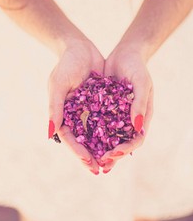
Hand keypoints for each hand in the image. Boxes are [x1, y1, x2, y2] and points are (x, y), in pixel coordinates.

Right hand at [48, 33, 103, 174]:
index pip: (69, 137)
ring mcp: (88, 110)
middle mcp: (75, 114)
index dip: (77, 151)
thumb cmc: (66, 64)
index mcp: (62, 114)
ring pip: (95, 133)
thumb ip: (54, 109)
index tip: (87, 162)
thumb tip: (49, 134)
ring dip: (101, 147)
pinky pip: (107, 119)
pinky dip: (112, 131)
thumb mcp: (59, 85)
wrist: (80, 48)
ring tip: (111, 162)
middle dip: (90, 155)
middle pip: (82, 139)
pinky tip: (121, 140)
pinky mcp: (100, 103)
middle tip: (100, 170)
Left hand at [101, 42, 153, 172]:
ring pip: (108, 136)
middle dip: (111, 155)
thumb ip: (140, 103)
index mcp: (142, 117)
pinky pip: (97, 123)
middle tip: (98, 165)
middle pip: (121, 142)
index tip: (112, 155)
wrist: (125, 54)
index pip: (136, 139)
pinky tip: (79, 139)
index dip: (125, 149)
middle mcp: (129, 119)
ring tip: (88, 160)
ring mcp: (116, 115)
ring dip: (100, 149)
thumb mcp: (142, 82)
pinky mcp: (104, 109)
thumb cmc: (137, 67)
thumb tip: (138, 127)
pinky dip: (90, 132)